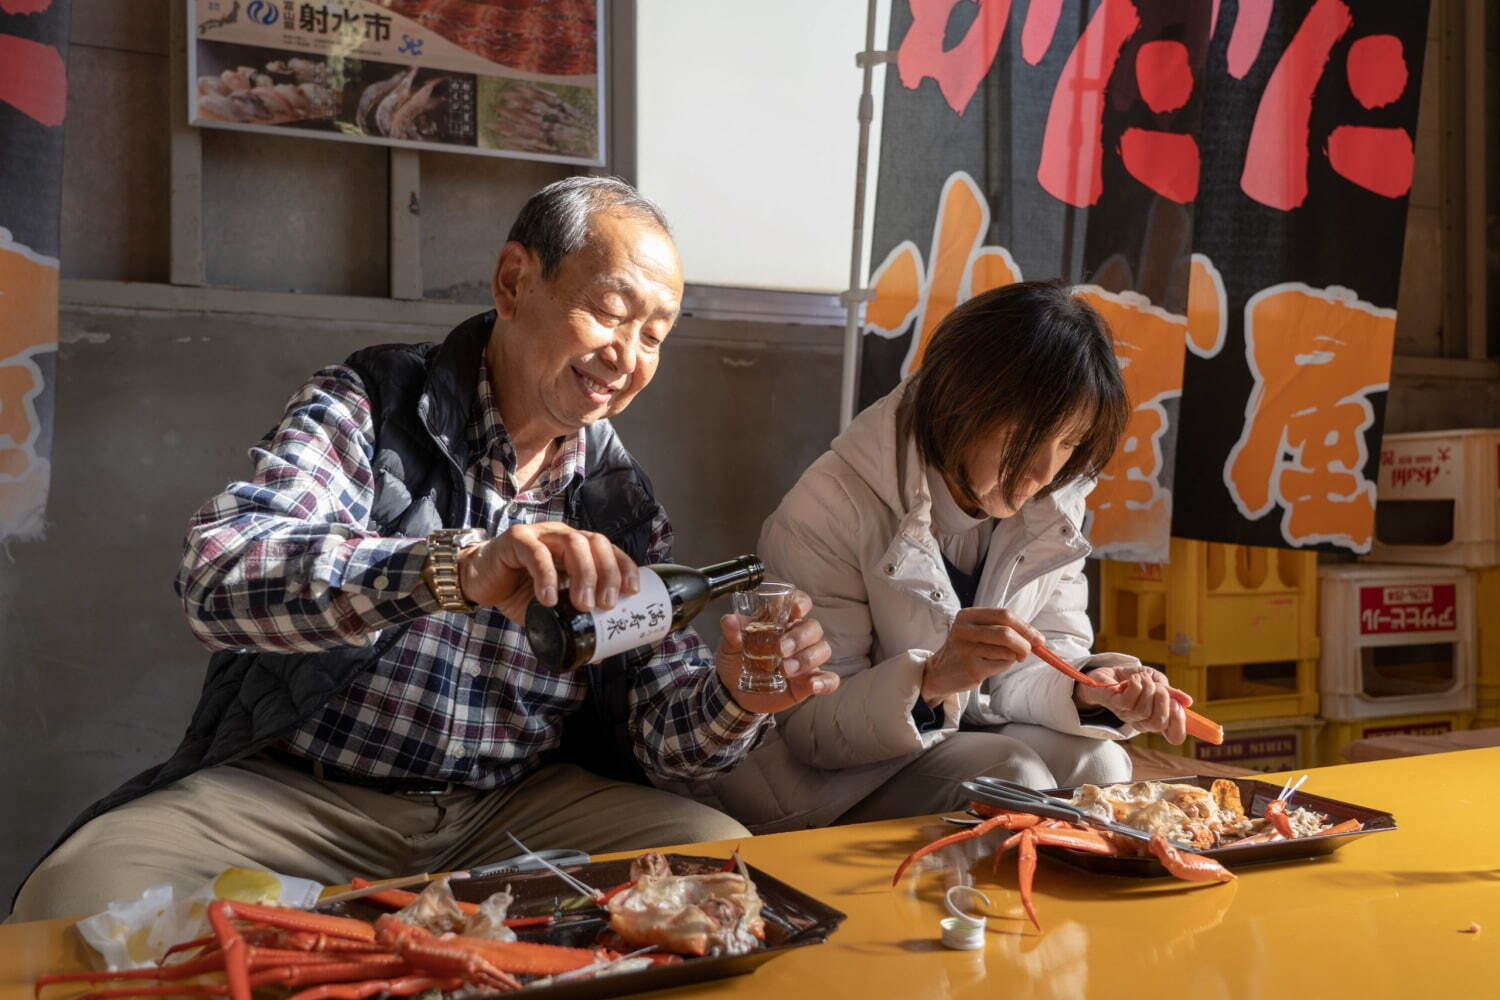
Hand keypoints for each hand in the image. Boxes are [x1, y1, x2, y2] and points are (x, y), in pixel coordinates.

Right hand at [443, 521, 637, 624]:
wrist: (479, 582)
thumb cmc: (519, 591)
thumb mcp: (550, 611)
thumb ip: (571, 624)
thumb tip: (599, 655)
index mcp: (577, 549)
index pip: (609, 550)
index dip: (624, 567)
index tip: (632, 592)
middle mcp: (563, 536)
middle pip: (595, 544)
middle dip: (607, 574)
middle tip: (607, 605)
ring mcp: (541, 535)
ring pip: (572, 543)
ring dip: (583, 574)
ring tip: (582, 604)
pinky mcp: (517, 540)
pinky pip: (536, 554)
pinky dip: (546, 576)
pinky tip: (549, 598)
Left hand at [714, 590, 837, 713]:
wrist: (733, 692)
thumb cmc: (736, 661)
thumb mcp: (729, 646)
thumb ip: (731, 634)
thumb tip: (729, 620)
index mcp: (780, 622)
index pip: (799, 603)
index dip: (802, 602)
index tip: (796, 610)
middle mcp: (797, 638)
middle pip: (813, 627)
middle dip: (800, 637)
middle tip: (780, 650)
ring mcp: (806, 660)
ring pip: (823, 650)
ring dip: (807, 659)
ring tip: (785, 670)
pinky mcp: (809, 682)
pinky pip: (829, 680)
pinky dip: (825, 682)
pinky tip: (813, 686)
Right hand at [920, 607, 1044, 704]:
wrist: (941, 672)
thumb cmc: (968, 649)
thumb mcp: (980, 631)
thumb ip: (1005, 629)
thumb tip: (1038, 640)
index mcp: (967, 616)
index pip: (1004, 615)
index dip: (1026, 627)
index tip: (1039, 639)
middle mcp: (964, 630)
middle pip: (1006, 633)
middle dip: (1024, 644)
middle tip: (1027, 652)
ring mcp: (966, 649)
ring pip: (1006, 651)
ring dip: (1012, 657)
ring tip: (999, 658)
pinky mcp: (971, 668)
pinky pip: (1000, 665)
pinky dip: (1003, 666)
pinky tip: (990, 666)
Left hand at [1074, 660, 1192, 744]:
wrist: (1107, 673)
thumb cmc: (1134, 679)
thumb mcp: (1157, 680)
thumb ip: (1171, 691)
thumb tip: (1187, 701)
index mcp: (1156, 718)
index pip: (1174, 736)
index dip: (1180, 724)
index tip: (1177, 704)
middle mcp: (1142, 722)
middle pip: (1158, 724)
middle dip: (1163, 700)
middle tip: (1158, 687)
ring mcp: (1127, 715)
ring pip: (1143, 711)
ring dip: (1148, 689)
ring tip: (1143, 678)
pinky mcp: (1114, 705)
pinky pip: (1128, 702)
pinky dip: (1135, 686)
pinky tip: (1134, 679)